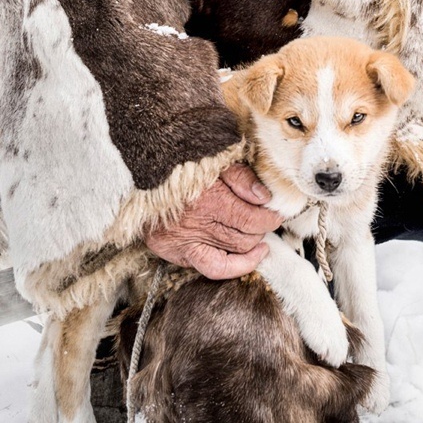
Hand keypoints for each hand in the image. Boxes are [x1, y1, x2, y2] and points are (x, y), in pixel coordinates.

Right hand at [144, 163, 282, 278]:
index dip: (269, 218)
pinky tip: (252, 255)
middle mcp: (197, 224)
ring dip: (251, 243)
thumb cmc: (181, 163)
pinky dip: (237, 266)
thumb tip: (264, 198)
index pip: (251, 219)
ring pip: (234, 251)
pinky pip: (214, 268)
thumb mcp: (214, 159)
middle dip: (262, 229)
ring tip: (256, 231)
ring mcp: (186, 241)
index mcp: (209, 199)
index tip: (276, 212)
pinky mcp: (177, 252)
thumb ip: (241, 177)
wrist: (142, 174)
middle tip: (267, 218)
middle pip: (245, 237)